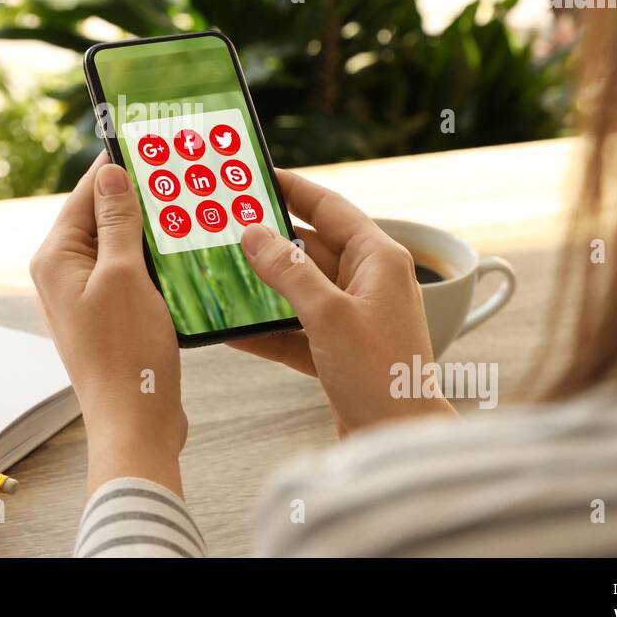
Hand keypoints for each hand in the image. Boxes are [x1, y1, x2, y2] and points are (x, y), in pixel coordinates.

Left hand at [30, 152, 186, 494]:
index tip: (150, 144)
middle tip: (177, 178)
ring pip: (118, 246)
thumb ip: (117, 222)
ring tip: (184, 214)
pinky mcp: (107, 316)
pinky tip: (181, 259)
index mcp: (56, 259)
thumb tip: (110, 173)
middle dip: (137, 200)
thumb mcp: (125, 276)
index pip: (86, 194)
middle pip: (100, 217)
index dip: (118, 167)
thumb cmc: (127, 353)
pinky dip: (152, 263)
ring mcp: (84, 297)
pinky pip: (128, 274)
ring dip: (149, 233)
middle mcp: (62, 274)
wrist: (136, 421)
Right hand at [231, 169, 455, 433]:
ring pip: (300, 288)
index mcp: (378, 259)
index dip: (292, 189)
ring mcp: (353, 316)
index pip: (330, 207)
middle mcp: (368, 282)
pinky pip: (295, 328)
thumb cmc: (381, 375)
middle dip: (269, 240)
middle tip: (225, 226)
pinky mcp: (338, 349)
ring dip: (263, 285)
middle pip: (311, 246)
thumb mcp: (328, 315)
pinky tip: (232, 328)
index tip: (257, 176)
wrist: (397, 440)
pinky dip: (267, 329)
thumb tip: (255, 233)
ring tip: (220, 272)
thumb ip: (289, 271)